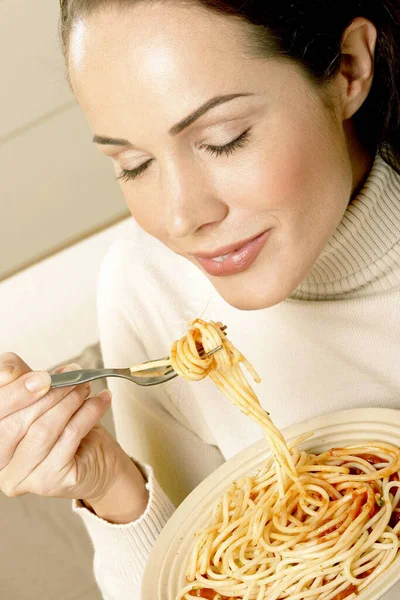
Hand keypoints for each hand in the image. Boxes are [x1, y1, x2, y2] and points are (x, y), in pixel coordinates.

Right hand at [0, 353, 147, 521]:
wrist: (97, 459)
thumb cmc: (65, 428)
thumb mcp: (40, 398)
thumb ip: (22, 383)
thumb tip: (10, 368)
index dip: (15, 391)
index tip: (42, 375)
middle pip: (14, 424)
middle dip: (48, 394)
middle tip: (72, 376)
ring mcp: (20, 477)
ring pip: (42, 430)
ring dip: (69, 401)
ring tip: (85, 387)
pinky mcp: (48, 482)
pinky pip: (68, 438)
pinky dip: (88, 414)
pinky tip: (100, 401)